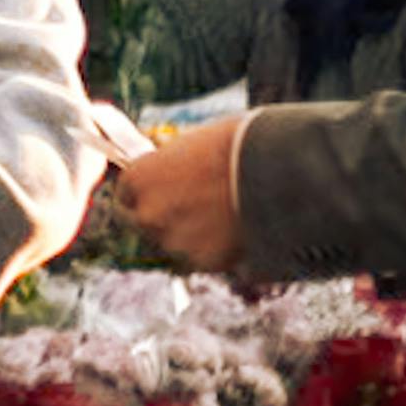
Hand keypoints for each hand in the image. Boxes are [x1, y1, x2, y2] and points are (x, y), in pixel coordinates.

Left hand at [116, 117, 247, 270]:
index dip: (143, 194)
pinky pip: (204, 257)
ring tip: (225, 215)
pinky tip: (239, 229)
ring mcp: (174, 241)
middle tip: (192, 208)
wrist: (280, 170)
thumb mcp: (196, 144)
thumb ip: (173, 164)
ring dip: (193, 235)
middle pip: (145, 223)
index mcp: (139, 177)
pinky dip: (217, 249)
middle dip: (164, 218)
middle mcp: (148, 213)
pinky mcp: (204, 262)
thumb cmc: (239, 143)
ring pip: (176, 243)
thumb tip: (171, 172)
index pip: (125, 194)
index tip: (158, 194)